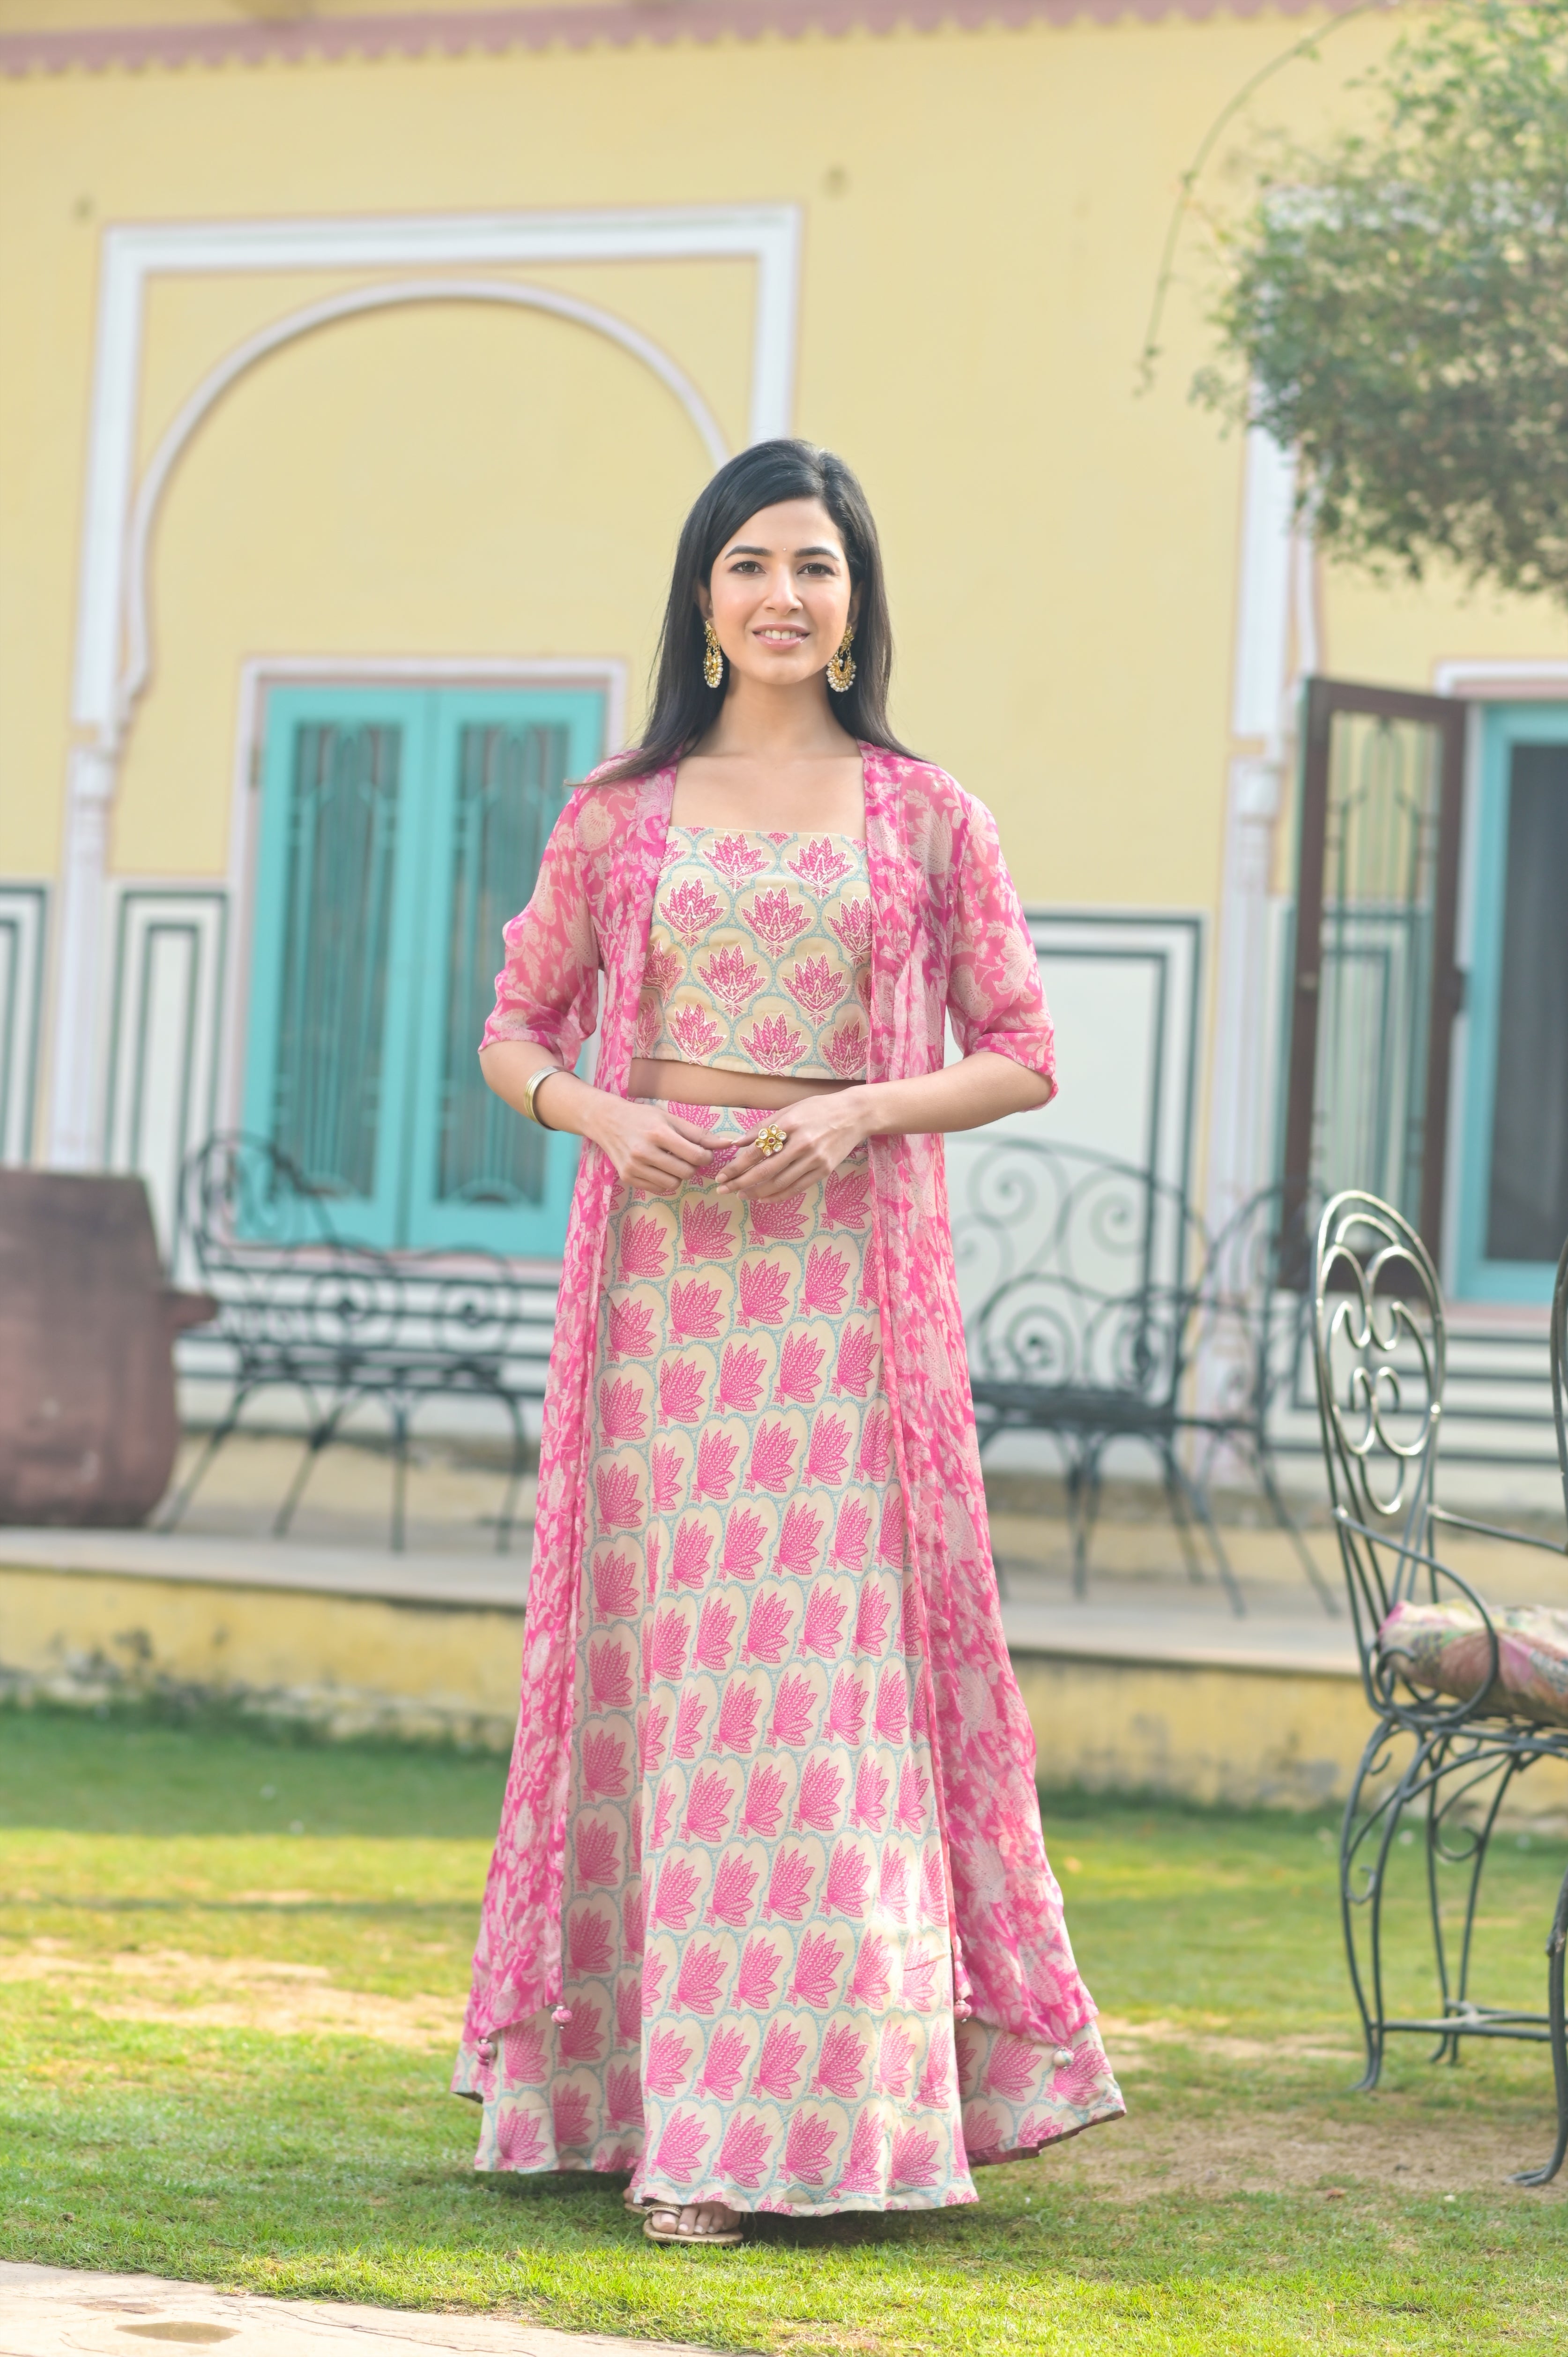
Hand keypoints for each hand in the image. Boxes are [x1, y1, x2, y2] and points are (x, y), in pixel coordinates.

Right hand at [586, 1097, 715, 1194]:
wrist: (607, 1121)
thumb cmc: (642, 1117)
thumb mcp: (671, 1118)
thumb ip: (699, 1134)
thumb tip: (728, 1144)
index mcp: (659, 1133)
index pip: (696, 1156)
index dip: (706, 1157)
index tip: (703, 1152)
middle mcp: (644, 1152)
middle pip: (686, 1173)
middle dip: (693, 1166)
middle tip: (686, 1157)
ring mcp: (634, 1167)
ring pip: (673, 1184)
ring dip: (678, 1175)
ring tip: (671, 1161)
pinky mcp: (627, 1177)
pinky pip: (658, 1189)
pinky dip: (664, 1181)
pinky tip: (658, 1167)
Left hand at [716, 1088, 871, 1198]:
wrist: (854, 1115)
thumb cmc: (818, 1109)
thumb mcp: (789, 1110)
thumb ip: (762, 1128)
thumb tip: (736, 1143)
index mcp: (790, 1125)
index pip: (757, 1150)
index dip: (737, 1166)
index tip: (722, 1175)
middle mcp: (802, 1144)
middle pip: (765, 1171)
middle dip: (741, 1183)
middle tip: (724, 1190)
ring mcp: (815, 1160)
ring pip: (780, 1183)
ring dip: (757, 1193)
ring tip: (741, 1195)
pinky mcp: (824, 1171)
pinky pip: (796, 1188)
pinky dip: (778, 1196)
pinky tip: (764, 1198)